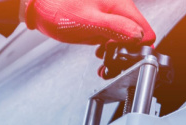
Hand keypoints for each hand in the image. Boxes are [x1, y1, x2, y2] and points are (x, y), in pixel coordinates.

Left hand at [23, 0, 155, 44]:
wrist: (40, 6)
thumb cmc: (58, 8)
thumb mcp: (88, 21)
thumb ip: (116, 27)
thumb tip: (140, 36)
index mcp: (120, 6)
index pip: (146, 32)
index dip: (138, 48)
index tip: (122, 54)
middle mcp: (119, 11)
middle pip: (138, 37)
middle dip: (127, 53)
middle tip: (109, 58)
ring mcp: (111, 19)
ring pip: (127, 41)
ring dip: (117, 54)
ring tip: (101, 56)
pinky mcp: (103, 25)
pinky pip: (114, 40)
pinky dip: (109, 51)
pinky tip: (99, 53)